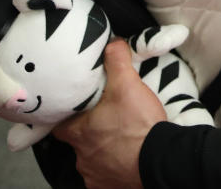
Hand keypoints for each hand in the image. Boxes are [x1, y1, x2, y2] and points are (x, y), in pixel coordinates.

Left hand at [54, 41, 164, 188]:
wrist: (161, 160)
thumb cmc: (140, 127)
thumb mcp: (128, 84)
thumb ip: (117, 61)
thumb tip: (112, 44)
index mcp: (79, 132)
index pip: (59, 124)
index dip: (67, 114)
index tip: (76, 108)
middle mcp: (82, 157)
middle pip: (78, 142)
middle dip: (90, 132)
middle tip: (107, 121)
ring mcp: (95, 175)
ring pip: (93, 160)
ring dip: (103, 150)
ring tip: (121, 139)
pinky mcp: (111, 186)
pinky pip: (107, 176)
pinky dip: (115, 167)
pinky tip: (128, 158)